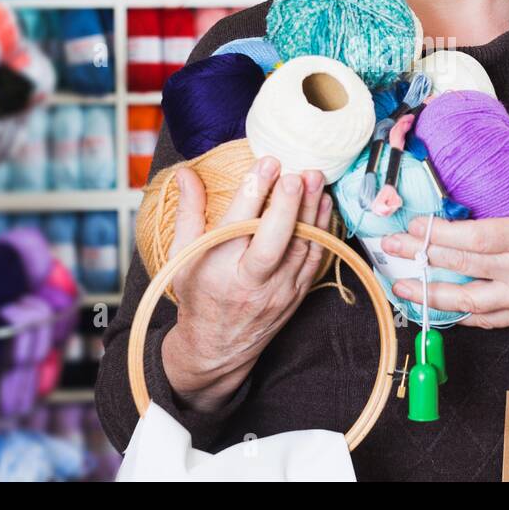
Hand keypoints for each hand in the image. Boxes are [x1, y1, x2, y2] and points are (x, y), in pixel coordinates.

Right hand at [159, 156, 332, 410]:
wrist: (218, 347)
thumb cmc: (199, 294)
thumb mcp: (184, 255)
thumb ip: (188, 212)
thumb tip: (185, 172)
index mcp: (217, 269)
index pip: (237, 224)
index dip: (253, 192)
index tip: (267, 162)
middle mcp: (250, 282)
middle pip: (273, 242)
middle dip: (287, 205)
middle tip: (297, 173)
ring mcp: (279, 290)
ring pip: (301, 246)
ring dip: (311, 210)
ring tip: (315, 176)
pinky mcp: (297, 293)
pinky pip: (316, 258)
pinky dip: (323, 229)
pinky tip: (324, 203)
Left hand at [382, 163, 508, 343]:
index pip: (475, 237)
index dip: (439, 232)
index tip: (414, 223)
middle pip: (460, 265)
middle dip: (419, 255)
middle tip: (389, 247)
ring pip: (465, 300)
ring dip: (428, 294)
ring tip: (400, 285)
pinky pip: (485, 320)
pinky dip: (458, 316)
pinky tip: (438, 310)